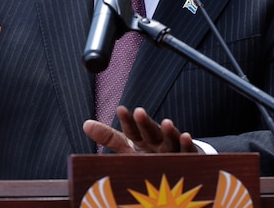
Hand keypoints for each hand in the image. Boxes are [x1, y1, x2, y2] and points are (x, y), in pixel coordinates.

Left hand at [83, 106, 197, 153]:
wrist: (179, 163)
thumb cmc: (151, 155)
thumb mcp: (128, 147)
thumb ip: (108, 137)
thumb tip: (86, 124)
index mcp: (141, 141)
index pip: (131, 131)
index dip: (126, 121)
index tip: (120, 109)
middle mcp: (156, 143)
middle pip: (150, 132)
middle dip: (145, 123)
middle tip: (140, 112)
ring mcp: (171, 149)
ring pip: (169, 140)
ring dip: (169, 131)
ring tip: (166, 122)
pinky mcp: (187, 157)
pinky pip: (186, 151)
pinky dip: (186, 144)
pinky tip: (185, 136)